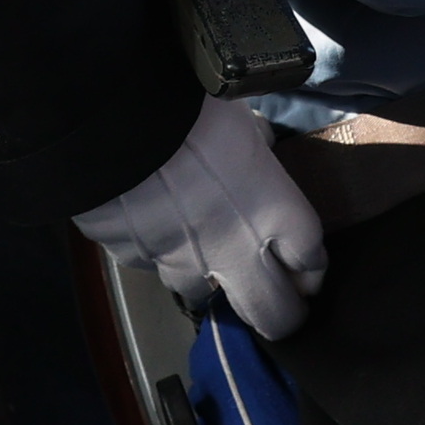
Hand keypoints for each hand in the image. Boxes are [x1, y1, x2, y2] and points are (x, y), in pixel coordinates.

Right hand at [73, 96, 329, 337]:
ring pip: (206, 295)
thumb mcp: (242, 120)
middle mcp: (236, 252)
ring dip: (209, 277)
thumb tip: (257, 149)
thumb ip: (257, 147)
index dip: (310, 268)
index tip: (304, 263)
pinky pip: (154, 263)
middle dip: (282, 313)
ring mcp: (184, 263)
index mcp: (274, 211)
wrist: (113, 120)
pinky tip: (150, 219)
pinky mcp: (137, 260)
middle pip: (275, 315)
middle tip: (277, 299)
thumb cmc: (191, 108)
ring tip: (199, 248)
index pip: (312, 263)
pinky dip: (158, 248)